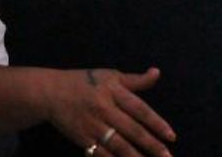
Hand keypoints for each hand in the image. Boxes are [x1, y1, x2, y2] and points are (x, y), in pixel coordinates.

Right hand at [45, 67, 174, 156]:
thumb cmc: (84, 82)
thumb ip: (135, 80)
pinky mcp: (83, 139)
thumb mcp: (109, 76)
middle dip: (152, 146)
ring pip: (119, 146)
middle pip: (132, 130)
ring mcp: (93, 126)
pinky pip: (102, 154)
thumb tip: (157, 73)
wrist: (50, 92)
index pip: (139, 109)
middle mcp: (104, 109)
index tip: (171, 136)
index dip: (156, 123)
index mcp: (113, 91)